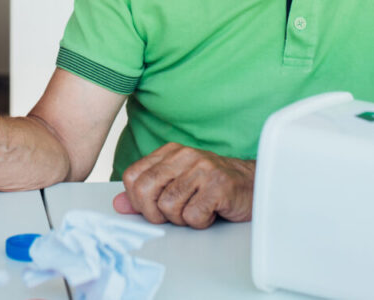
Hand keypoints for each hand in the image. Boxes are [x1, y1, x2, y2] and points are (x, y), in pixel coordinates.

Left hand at [113, 142, 254, 228]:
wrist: (254, 185)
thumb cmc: (213, 186)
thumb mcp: (176, 185)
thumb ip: (147, 193)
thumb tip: (118, 204)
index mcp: (170, 152)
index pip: (133, 176)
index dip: (136, 200)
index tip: (151, 208)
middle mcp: (185, 156)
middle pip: (145, 190)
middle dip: (154, 212)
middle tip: (172, 215)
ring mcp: (202, 169)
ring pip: (168, 206)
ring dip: (181, 218)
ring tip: (196, 210)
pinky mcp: (218, 186)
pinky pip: (192, 216)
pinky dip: (200, 222)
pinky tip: (211, 212)